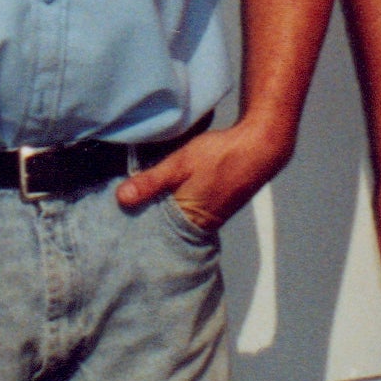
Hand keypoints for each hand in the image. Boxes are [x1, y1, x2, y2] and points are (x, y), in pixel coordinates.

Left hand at [114, 118, 294, 238]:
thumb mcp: (179, 163)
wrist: (260, 146)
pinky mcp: (219, 204)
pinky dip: (180, 201)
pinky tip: (172, 190)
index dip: (139, 226)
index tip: (120, 221)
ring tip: (145, 198)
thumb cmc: (220, 155)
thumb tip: (121, 198)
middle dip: (151, 219)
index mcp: (190, 222)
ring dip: (166, 208)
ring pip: (180, 217)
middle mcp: (202, 225)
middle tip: (127, 209)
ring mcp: (213, 215)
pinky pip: (192, 209)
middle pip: (168, 228)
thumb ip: (151, 181)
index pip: (157, 234)